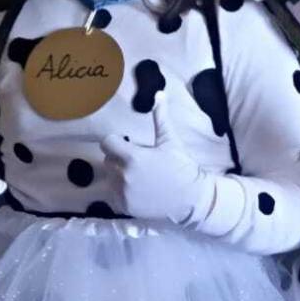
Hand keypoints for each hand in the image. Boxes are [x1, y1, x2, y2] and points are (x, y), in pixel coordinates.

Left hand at [100, 93, 215, 224]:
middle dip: (119, 157)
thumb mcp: (171, 140)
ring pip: (110, 177)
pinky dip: (120, 191)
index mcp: (132, 157)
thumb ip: (161, 117)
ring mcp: (122, 193)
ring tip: (139, 175)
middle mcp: (123, 176)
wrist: (192, 198)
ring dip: (119, 174)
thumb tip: (159, 93)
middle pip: (108, 160)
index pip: (107, 143)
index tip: (127, 143)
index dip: (116, 141)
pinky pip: (112, 194)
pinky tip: (137, 189)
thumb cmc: (182, 166)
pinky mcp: (124, 207)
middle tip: (138, 160)